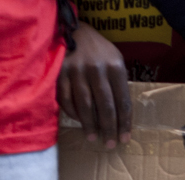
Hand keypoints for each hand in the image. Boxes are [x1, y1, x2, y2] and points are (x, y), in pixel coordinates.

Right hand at [57, 22, 132, 148]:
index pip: (123, 101)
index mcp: (115, 67)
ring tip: (93, 137)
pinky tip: (78, 122)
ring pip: (85, 106)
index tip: (124, 139)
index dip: (124, 123)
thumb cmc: (98, 49)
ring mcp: (77, 72)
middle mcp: (97, 70)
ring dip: (89, 125)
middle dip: (108, 128)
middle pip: (105, 107)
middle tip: (109, 144)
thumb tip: (122, 114)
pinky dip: (73, 113)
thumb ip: (118, 83)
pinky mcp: (60, 73)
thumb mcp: (115, 59)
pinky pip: (67, 99)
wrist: (72, 29)